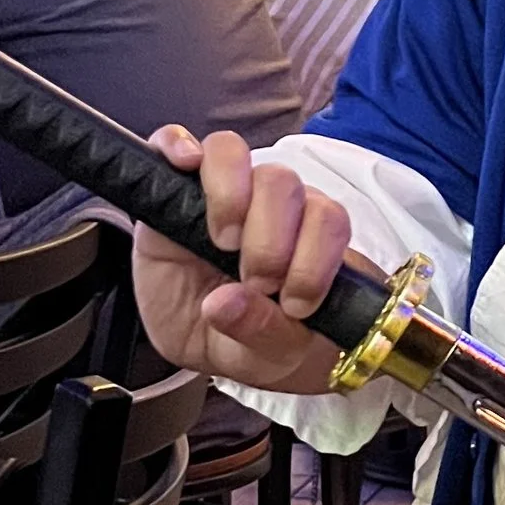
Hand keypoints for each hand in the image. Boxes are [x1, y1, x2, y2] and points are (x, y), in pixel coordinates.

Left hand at [130, 128, 352, 396]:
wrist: (282, 360)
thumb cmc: (228, 342)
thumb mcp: (211, 350)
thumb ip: (228, 327)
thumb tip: (227, 302)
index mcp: (182, 218)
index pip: (173, 150)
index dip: (177, 144)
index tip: (186, 163)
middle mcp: (233, 199)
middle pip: (237, 158)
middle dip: (244, 217)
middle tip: (249, 277)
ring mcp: (281, 207)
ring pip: (287, 184)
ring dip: (283, 245)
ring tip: (280, 298)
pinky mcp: (323, 225)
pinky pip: (331, 219)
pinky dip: (319, 263)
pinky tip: (304, 299)